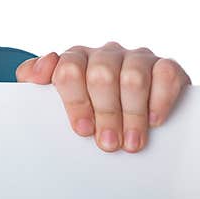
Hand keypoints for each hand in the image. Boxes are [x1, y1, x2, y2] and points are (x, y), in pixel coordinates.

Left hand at [15, 41, 190, 152]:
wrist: (129, 103)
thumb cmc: (86, 102)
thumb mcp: (54, 93)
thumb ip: (33, 78)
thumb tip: (37, 72)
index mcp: (76, 57)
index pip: (69, 70)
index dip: (75, 102)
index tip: (82, 130)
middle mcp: (106, 54)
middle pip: (101, 76)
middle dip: (105, 114)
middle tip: (108, 144)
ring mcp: (137, 58)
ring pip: (133, 78)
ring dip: (132, 115)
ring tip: (131, 143)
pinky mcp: (166, 65)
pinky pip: (165, 75)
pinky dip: (160, 100)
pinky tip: (155, 121)